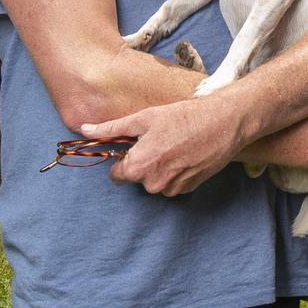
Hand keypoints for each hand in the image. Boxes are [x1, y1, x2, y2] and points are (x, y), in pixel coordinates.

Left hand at [81, 96, 242, 195]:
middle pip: (137, 177)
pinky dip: (176, 171)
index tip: (135, 145)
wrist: (223, 123)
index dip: (123, 159)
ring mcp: (173, 189)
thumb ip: (111, 128)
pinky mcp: (189, 189)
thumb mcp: (144, 118)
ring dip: (161, 167)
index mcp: (138, 168)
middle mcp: (153, 185)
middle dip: (144, 162)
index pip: (116, 175)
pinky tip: (186, 152)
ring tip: (176, 144)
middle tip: (160, 139)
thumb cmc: (183, 117)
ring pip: (156, 181)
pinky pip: (173, 183)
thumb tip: (84, 129)